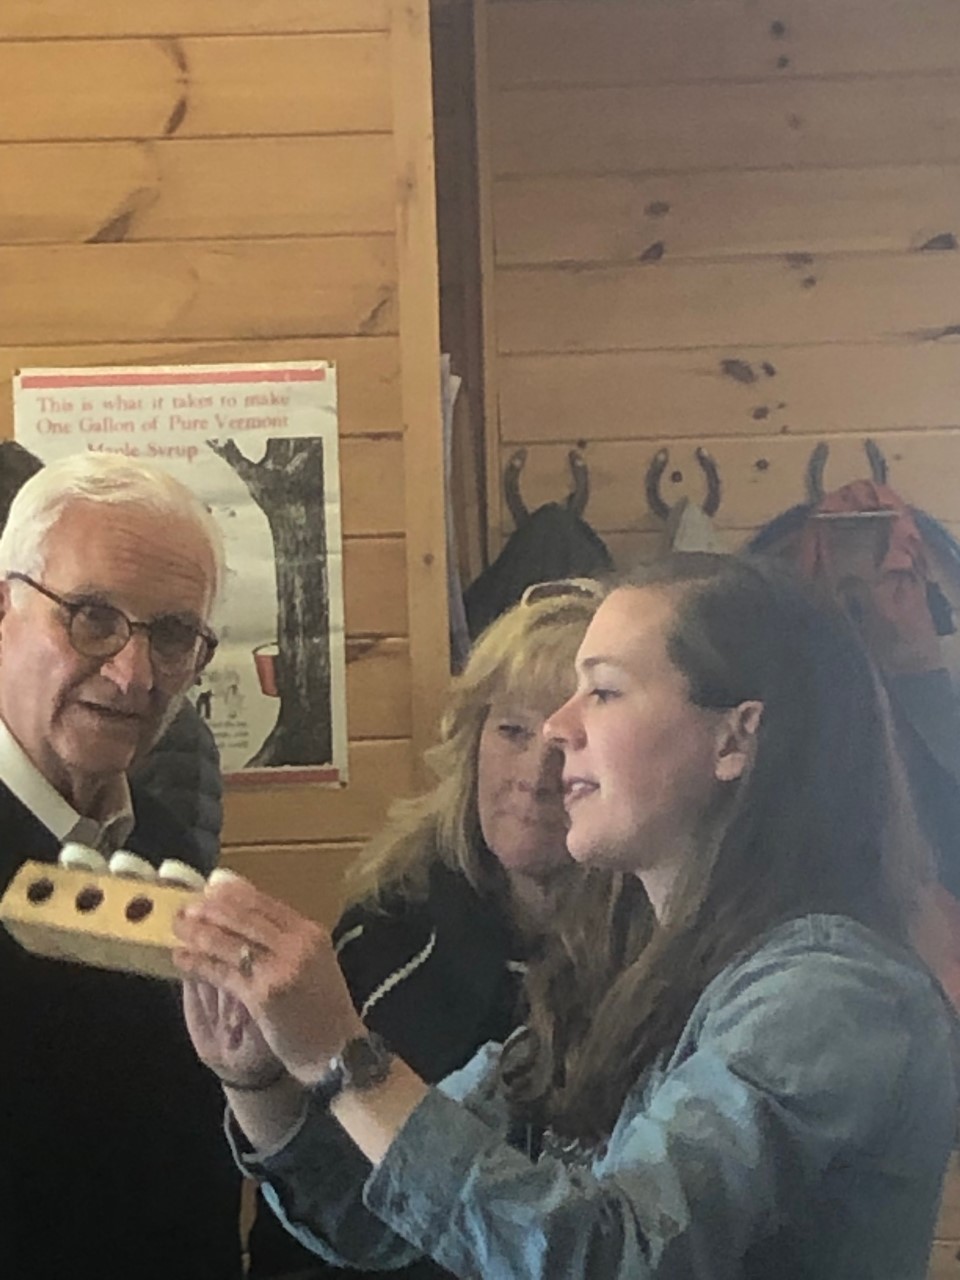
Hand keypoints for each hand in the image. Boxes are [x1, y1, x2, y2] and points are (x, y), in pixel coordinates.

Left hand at [173, 875, 364, 1085]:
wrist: (337, 1051)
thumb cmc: (324, 1010)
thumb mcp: (315, 963)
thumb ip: (289, 942)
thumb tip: (251, 917)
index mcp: (310, 933)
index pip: (267, 903)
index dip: (235, 893)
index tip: (211, 887)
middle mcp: (296, 945)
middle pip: (245, 917)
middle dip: (212, 909)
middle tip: (187, 905)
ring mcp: (280, 969)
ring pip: (231, 942)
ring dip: (199, 933)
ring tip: (178, 927)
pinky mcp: (262, 995)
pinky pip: (223, 973)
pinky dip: (199, 964)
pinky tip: (182, 959)